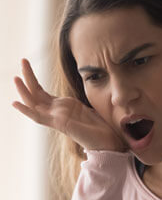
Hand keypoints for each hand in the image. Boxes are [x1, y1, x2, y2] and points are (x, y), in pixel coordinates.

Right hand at [12, 59, 127, 151]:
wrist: (108, 141)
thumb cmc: (100, 126)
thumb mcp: (89, 108)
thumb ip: (81, 102)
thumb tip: (88, 90)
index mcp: (62, 107)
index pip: (42, 92)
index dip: (33, 79)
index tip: (26, 65)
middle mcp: (56, 112)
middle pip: (36, 93)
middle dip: (28, 77)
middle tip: (22, 59)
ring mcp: (56, 118)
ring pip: (34, 103)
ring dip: (24, 90)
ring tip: (15, 78)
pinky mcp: (59, 124)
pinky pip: (39, 118)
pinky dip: (27, 111)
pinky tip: (15, 103)